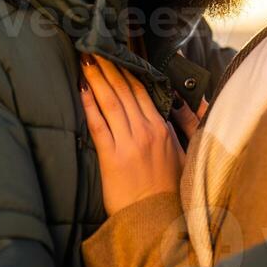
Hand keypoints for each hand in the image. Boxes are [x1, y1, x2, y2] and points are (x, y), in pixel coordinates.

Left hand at [79, 55, 183, 215]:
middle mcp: (147, 131)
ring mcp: (130, 143)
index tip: (119, 51)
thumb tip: (173, 110)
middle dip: (110, 65)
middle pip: (125, 90)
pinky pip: (99, 125)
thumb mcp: (185, 156)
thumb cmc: (170, 192)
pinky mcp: (113, 158)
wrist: (158, 221)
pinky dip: (90, 105)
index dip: (130, 68)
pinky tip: (82, 89)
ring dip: (98, 77)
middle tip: (96, 45)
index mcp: (163, 128)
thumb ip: (179, 130)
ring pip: (112, 102)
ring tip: (86, 58)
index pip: (144, 89)